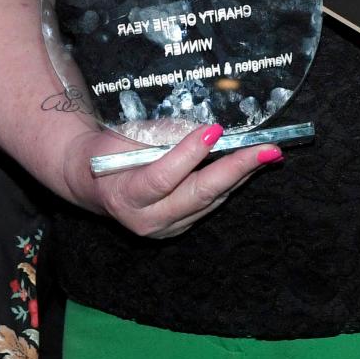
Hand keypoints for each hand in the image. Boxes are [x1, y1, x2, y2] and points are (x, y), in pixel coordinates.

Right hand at [76, 122, 279, 237]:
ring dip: (241, 175)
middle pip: (197, 194)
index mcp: (125, 195)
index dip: (189, 154)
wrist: (92, 183)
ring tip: (267, 152)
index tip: (214, 130)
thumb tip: (203, 129)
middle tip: (266, 149)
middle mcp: (147, 220)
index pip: (162, 177)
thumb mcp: (124, 136)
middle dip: (235, 169)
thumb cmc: (107, 153)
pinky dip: (229, 183)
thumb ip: (161, 134)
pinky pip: (210, 204)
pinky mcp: (179, 228)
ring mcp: (166, 229)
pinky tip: (247, 165)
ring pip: (210, 200)